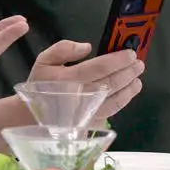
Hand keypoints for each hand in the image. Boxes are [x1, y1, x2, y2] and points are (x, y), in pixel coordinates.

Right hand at [27, 41, 144, 122]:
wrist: (31, 117)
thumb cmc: (40, 87)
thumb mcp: (44, 61)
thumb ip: (63, 49)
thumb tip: (86, 47)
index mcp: (68, 79)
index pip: (100, 67)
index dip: (118, 59)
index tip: (130, 53)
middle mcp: (81, 96)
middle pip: (112, 82)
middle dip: (128, 72)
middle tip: (138, 64)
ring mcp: (87, 112)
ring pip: (116, 99)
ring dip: (130, 87)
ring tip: (137, 78)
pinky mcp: (91, 122)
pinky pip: (112, 111)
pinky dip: (124, 100)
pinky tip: (129, 91)